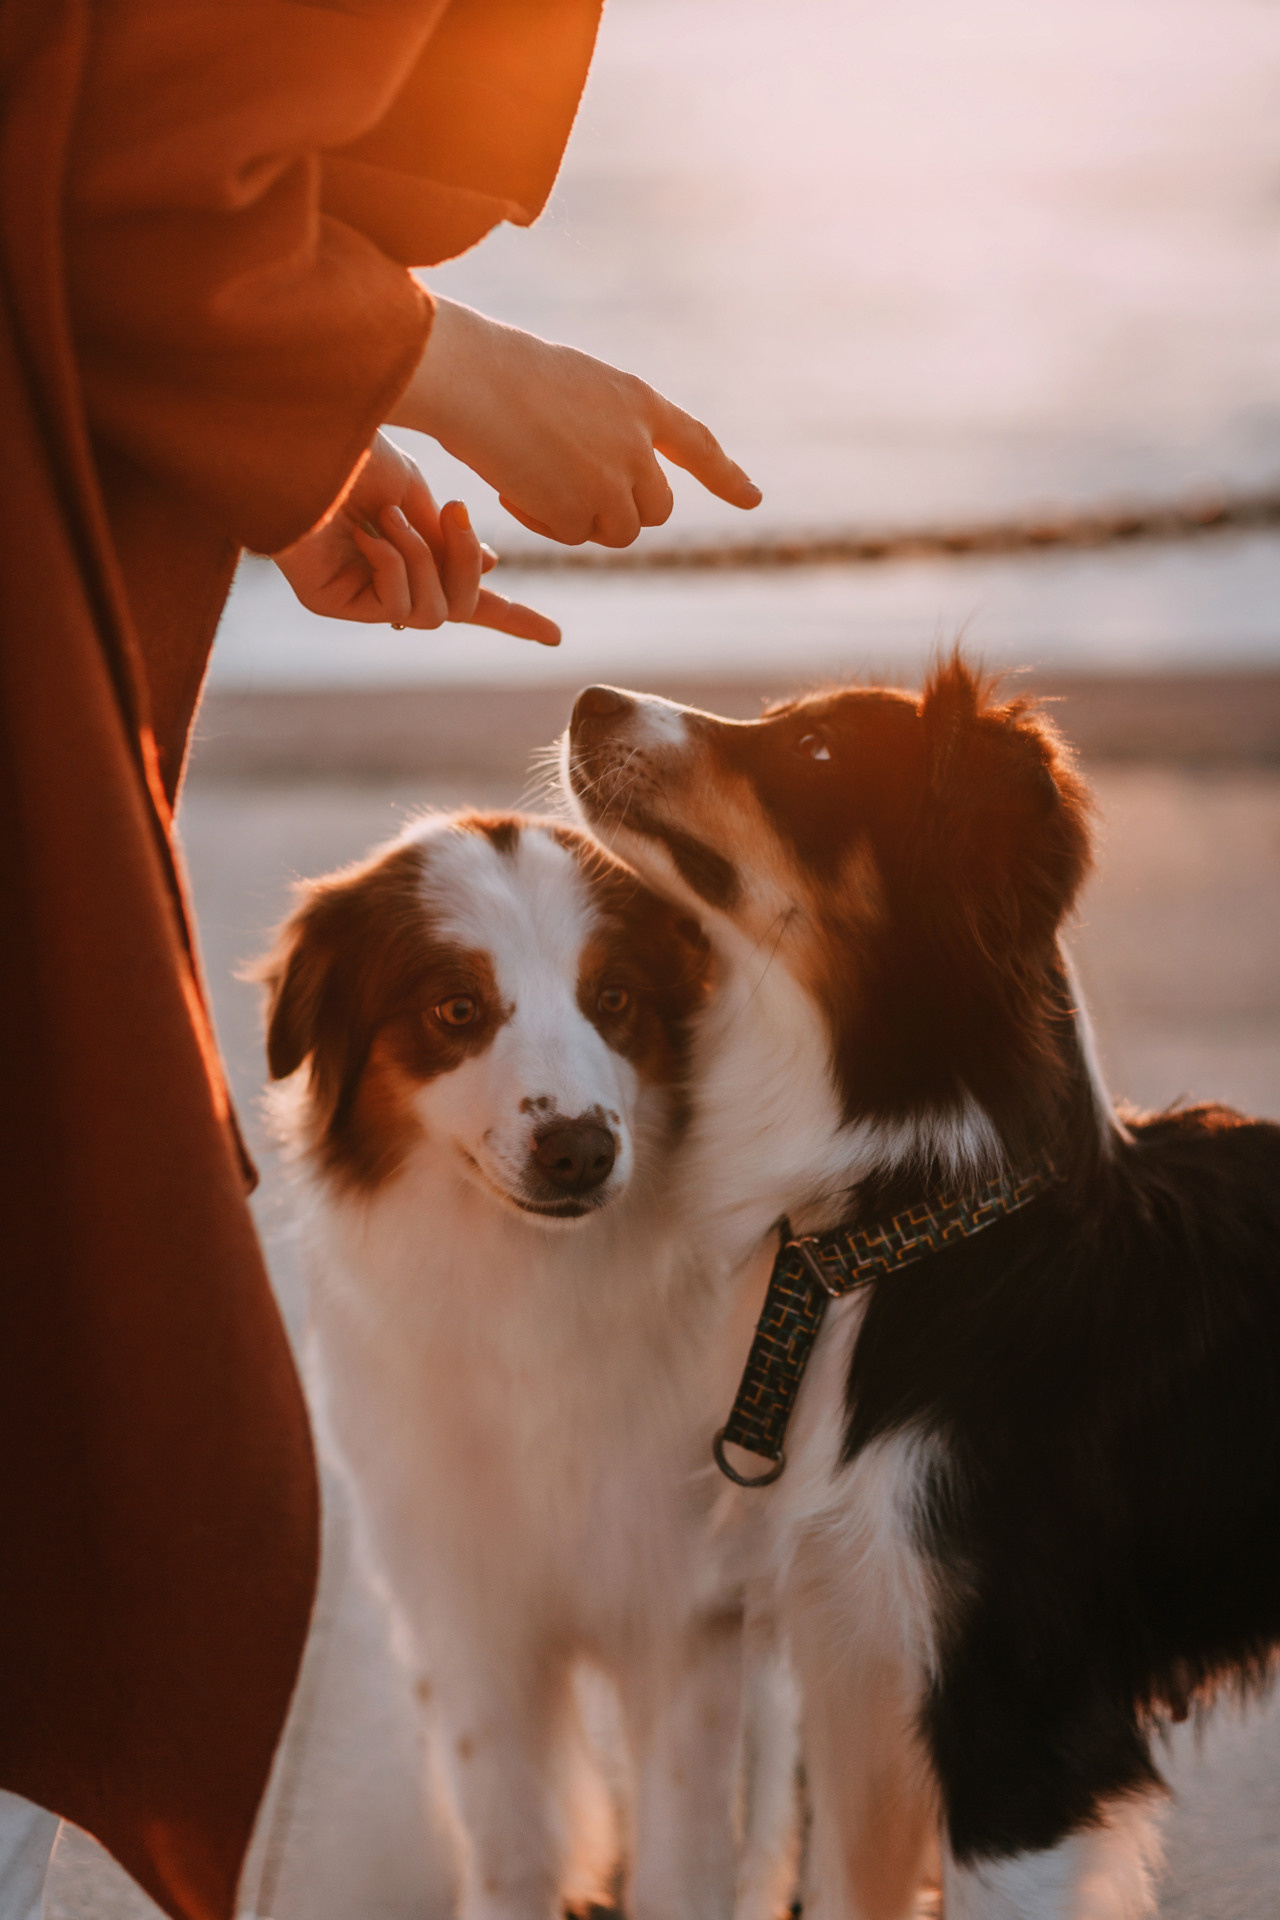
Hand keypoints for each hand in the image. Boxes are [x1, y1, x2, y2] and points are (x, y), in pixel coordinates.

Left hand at [271, 432, 560, 644]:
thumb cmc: (353, 450)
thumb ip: (450, 539)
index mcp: (415, 551)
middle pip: (460, 608)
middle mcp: (390, 578)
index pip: (470, 596)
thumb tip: (490, 571)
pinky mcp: (334, 604)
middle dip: (464, 563)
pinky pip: (396, 608)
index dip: (513, 617)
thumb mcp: (420, 492)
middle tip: (453, 511)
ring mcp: (361, 595)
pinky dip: (394, 566)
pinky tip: (366, 535)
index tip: (554, 637)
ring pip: (432, 615)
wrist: (305, 438)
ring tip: (391, 516)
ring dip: (423, 560)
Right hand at [391, 297, 761, 547]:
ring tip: (534, 484)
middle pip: (656, 509)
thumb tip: (610, 486)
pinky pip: (573, 536)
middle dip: (622, 513)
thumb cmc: (505, 374)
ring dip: (580, 521)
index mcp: (640, 402)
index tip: (752, 498)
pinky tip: (513, 487)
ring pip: (618, 531)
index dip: (726, 475)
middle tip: (572, 496)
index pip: (697, 444)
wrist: (473, 380)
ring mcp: (615, 481)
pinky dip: (543, 522)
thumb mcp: (577, 388)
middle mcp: (639, 444)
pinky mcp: (584, 512)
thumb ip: (608, 430)